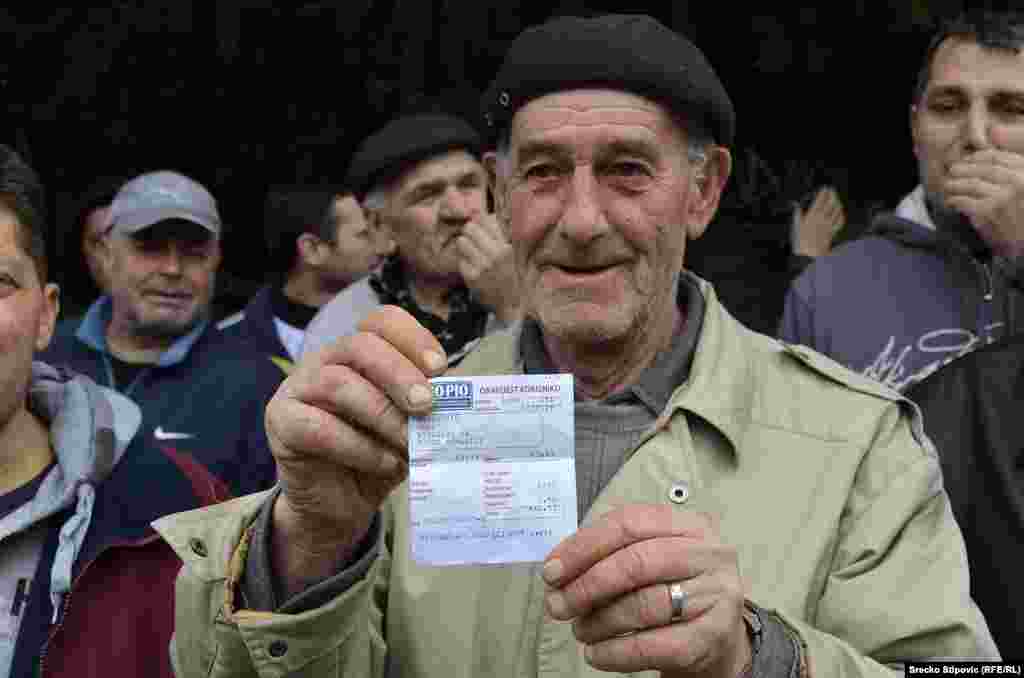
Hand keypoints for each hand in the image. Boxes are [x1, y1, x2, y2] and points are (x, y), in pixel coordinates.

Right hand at [265, 306, 445, 595]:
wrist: (341, 504)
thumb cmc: (379, 454)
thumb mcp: (410, 425)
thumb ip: (426, 405)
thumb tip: (463, 396)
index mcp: (358, 351)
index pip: (381, 321)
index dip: (412, 338)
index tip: (441, 368)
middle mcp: (325, 360)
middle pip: (361, 346)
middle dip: (400, 374)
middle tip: (428, 406)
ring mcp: (297, 388)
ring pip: (338, 383)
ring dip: (382, 414)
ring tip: (410, 443)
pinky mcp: (280, 422)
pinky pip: (317, 426)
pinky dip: (358, 446)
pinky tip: (385, 463)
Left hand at [457, 213, 521, 322]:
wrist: (508, 302)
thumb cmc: (508, 273)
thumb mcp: (510, 251)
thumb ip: (498, 232)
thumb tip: (481, 213)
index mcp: (505, 246)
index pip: (485, 221)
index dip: (479, 222)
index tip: (478, 227)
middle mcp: (495, 255)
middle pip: (470, 228)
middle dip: (469, 232)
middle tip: (472, 240)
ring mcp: (482, 266)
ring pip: (461, 242)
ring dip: (464, 245)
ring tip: (471, 253)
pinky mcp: (471, 276)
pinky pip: (459, 259)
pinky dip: (464, 262)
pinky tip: (471, 267)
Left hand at [542, 505, 751, 676]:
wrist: (718, 637)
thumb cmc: (674, 590)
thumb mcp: (650, 558)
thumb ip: (609, 554)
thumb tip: (558, 567)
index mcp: (688, 525)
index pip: (629, 523)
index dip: (584, 546)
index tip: (553, 570)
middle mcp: (709, 554)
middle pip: (636, 563)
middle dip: (587, 585)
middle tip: (558, 604)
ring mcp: (716, 595)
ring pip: (644, 605)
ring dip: (599, 621)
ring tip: (580, 629)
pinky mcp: (713, 636)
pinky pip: (654, 646)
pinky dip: (615, 652)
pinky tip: (596, 653)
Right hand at [790, 185, 844, 256]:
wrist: (811, 252)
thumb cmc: (802, 239)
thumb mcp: (798, 226)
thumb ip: (799, 214)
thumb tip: (797, 206)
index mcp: (812, 216)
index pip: (819, 201)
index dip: (823, 193)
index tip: (825, 188)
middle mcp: (821, 218)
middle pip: (829, 204)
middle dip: (831, 196)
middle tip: (832, 190)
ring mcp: (828, 224)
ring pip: (835, 211)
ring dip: (837, 204)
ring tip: (837, 199)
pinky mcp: (832, 230)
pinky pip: (839, 220)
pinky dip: (840, 215)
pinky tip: (840, 212)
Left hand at [946, 149, 1023, 258]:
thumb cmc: (1022, 218)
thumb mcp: (1023, 189)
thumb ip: (1010, 174)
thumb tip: (982, 162)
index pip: (997, 156)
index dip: (978, 156)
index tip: (967, 159)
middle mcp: (1017, 181)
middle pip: (982, 168)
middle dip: (963, 168)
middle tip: (951, 170)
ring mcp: (1002, 195)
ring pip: (971, 183)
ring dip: (955, 184)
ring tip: (947, 185)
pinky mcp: (989, 211)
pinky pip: (964, 201)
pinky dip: (954, 200)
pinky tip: (951, 202)